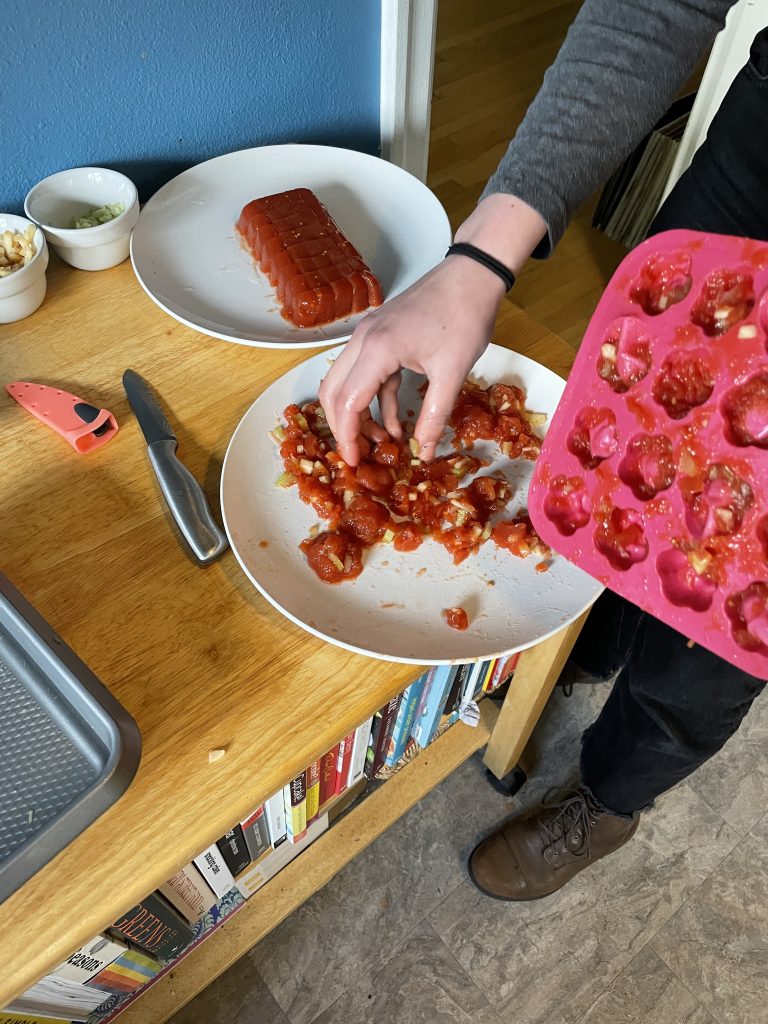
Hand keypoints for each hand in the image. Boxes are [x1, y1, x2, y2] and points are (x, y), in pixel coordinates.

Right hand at [318, 193, 546, 465]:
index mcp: (377, 349)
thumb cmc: (464, 316)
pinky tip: (394, 423)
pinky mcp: (380, 336)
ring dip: (358, 414)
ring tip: (380, 443)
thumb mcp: (452, 372)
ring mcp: (369, 336)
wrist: (472, 274)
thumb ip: (435, 416)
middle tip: (359, 456)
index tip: (354, 462)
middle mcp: (363, 341)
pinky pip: (367, 374)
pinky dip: (375, 400)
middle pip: (334, 392)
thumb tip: (423, 453)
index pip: (348, 402)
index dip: (348, 437)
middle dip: (343, 428)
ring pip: (346, 383)